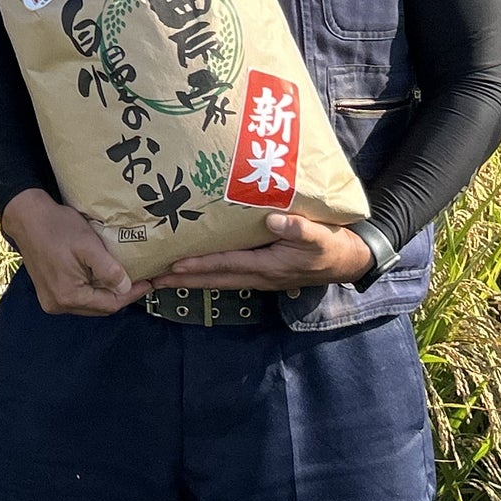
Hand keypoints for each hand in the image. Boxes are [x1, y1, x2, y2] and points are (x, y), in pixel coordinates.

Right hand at [0, 188, 150, 315]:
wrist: (27, 217)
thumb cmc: (56, 227)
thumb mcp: (88, 245)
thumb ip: (108, 269)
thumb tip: (125, 288)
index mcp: (68, 296)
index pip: (109, 304)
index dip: (131, 294)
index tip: (147, 283)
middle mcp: (57, 304)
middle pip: (98, 307)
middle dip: (119, 295)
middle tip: (137, 280)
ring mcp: (51, 299)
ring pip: (88, 303)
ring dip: (105, 292)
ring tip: (121, 277)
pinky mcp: (48, 291)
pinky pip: (77, 296)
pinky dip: (91, 288)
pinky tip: (100, 275)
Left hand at [149, 212, 373, 291]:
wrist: (347, 261)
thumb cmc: (331, 246)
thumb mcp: (320, 236)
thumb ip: (299, 229)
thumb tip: (274, 221)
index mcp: (268, 266)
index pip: (227, 265)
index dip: (201, 265)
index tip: (175, 264)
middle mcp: (258, 276)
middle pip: (214, 279)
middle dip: (184, 279)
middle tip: (153, 279)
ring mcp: (259, 276)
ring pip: (218, 279)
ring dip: (191, 278)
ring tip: (164, 276)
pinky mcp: (261, 271)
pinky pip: (228, 274)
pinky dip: (208, 273)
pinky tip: (195, 267)